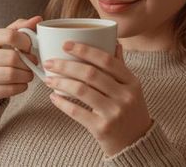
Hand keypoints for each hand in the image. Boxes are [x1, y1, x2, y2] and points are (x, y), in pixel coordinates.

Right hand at [0, 16, 40, 109]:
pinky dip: (21, 87)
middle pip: (12, 57)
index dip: (25, 41)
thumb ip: (18, 29)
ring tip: (28, 73)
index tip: (29, 47)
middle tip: (33, 63)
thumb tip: (38, 19)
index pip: (9, 35)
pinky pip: (10, 89)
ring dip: (27, 75)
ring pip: (12, 75)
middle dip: (28, 61)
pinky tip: (21, 83)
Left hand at [44, 42, 152, 156]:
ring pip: (81, 90)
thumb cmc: (131, 112)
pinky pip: (77, 111)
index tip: (66, 45)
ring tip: (48, 79)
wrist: (137, 143)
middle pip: (90, 73)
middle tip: (49, 62)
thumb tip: (113, 42)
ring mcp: (114, 113)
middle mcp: (125, 96)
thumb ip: (120, 67)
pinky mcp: (102, 128)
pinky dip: (62, 103)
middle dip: (65, 65)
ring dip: (61, 82)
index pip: (107, 60)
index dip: (85, 50)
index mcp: (132, 82)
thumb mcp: (132, 89)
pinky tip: (54, 97)